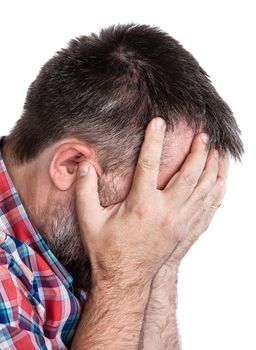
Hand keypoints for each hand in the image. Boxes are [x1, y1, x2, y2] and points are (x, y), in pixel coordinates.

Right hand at [75, 117, 219, 288]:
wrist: (125, 279)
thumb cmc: (107, 250)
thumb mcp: (89, 221)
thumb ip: (85, 191)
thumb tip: (85, 165)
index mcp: (141, 206)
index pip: (149, 164)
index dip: (153, 141)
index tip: (158, 122)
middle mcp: (166, 212)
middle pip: (189, 175)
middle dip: (198, 152)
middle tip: (203, 134)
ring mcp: (180, 223)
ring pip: (204, 189)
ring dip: (212, 168)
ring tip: (217, 150)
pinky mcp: (186, 231)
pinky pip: (209, 208)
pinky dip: (217, 191)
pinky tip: (221, 180)